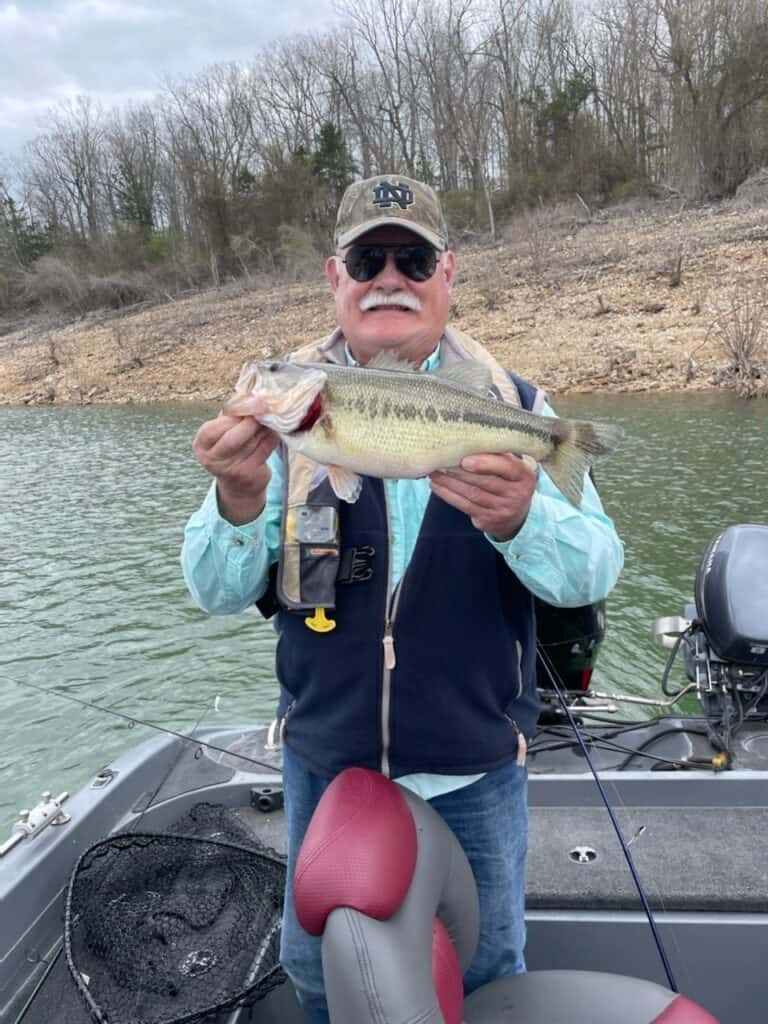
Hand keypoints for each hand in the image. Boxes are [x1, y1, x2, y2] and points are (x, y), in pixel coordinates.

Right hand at [193, 409, 278, 524]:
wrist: (239, 486)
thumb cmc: (230, 450)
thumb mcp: (222, 433)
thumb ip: (231, 415)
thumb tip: (250, 394)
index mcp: (201, 445)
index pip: (213, 429)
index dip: (232, 415)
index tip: (248, 402)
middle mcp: (212, 460)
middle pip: (233, 437)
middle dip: (250, 421)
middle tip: (263, 408)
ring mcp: (231, 469)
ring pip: (252, 442)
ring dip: (264, 426)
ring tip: (271, 416)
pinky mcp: (251, 474)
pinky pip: (266, 449)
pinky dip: (273, 436)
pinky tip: (276, 429)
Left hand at [429, 453, 536, 540]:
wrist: (517, 515)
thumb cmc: (509, 481)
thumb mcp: (513, 467)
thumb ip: (498, 454)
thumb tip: (467, 438)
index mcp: (524, 476)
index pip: (507, 467)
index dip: (486, 463)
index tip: (465, 460)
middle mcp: (517, 494)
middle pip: (486, 482)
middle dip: (460, 472)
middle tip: (441, 462)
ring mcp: (503, 509)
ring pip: (472, 494)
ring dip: (450, 483)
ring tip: (434, 472)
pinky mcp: (488, 520)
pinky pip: (465, 506)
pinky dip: (449, 495)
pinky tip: (437, 486)